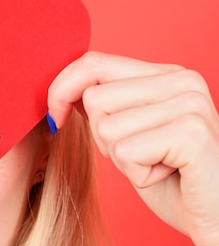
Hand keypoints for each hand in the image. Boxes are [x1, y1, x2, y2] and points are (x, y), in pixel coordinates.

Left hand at [48, 52, 218, 245]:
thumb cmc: (174, 183)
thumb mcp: (132, 137)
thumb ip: (108, 108)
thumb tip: (62, 93)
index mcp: (165, 75)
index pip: (94, 62)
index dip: (62, 89)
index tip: (55, 119)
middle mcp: (181, 80)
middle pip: (95, 99)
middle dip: (104, 139)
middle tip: (143, 156)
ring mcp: (189, 103)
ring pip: (107, 128)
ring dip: (123, 161)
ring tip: (159, 166)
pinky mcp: (191, 132)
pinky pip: (126, 152)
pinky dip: (138, 175)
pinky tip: (168, 176)